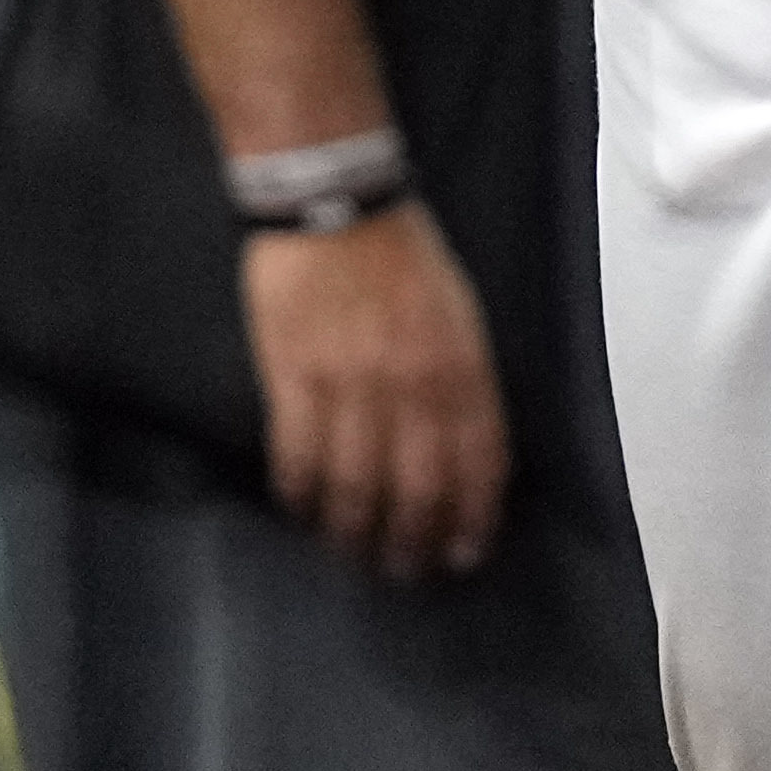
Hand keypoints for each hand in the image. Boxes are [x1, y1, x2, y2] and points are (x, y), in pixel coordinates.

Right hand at [245, 203, 507, 581]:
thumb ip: (464, 380)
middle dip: (413, 541)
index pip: (476, 463)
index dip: (471, 517)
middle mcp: (411, 385)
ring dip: (354, 531)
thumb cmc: (400, 253)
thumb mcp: (459, 312)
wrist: (332, 201)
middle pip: (417, 488)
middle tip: (403, 569)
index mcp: (460, 366)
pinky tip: (300, 510)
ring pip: (355, 484)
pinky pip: (298, 455)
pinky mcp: (294, 377)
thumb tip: (462, 448)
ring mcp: (350, 384)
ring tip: (351, 552)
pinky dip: (300, 493)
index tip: (463, 552)